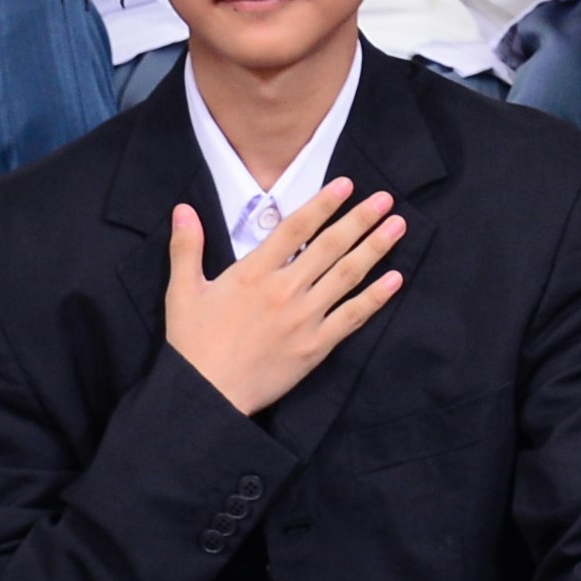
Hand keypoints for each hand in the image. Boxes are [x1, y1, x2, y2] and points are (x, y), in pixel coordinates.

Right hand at [162, 180, 404, 417]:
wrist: (207, 395)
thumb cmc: (192, 345)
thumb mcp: (182, 291)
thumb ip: (186, 247)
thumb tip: (183, 209)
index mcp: (253, 273)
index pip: (295, 228)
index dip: (323, 204)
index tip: (346, 184)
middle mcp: (284, 290)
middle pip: (330, 246)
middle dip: (360, 219)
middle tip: (385, 199)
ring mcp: (304, 318)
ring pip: (347, 275)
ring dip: (374, 248)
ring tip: (397, 226)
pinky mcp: (316, 346)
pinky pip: (352, 316)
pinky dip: (376, 297)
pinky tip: (395, 279)